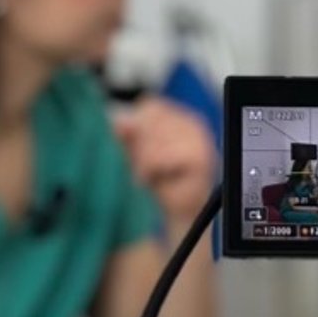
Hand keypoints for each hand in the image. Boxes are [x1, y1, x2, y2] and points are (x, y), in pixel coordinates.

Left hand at [115, 97, 218, 224]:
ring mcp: (199, 140)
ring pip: (153, 140)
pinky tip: (153, 180)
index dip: (137, 126)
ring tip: (148, 175)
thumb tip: (117, 119)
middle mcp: (194, 124)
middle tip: (142, 166)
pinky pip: (160, 157)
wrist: (182, 210)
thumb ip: (128, 134)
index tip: (136, 147)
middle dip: (138, 146)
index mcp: (182, 118)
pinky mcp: (200, 158)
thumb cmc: (163, 180)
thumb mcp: (139, 152)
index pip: (151, 106)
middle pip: (149, 122)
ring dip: (142, 161)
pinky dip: (150, 170)